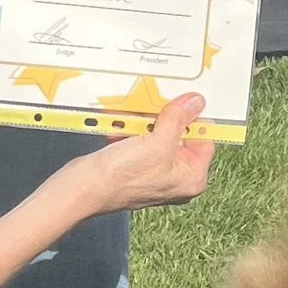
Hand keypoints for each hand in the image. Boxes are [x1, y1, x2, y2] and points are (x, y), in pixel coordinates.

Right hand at [72, 94, 217, 209]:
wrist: (83, 188)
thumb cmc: (122, 176)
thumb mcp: (157, 142)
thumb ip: (178, 119)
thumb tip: (195, 103)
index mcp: (191, 178)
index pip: (204, 140)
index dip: (194, 119)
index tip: (185, 100)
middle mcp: (176, 178)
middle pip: (180, 136)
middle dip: (163, 120)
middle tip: (154, 108)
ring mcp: (155, 173)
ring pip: (158, 136)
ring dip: (144, 124)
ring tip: (131, 122)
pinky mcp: (136, 168)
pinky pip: (140, 142)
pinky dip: (131, 132)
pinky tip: (120, 130)